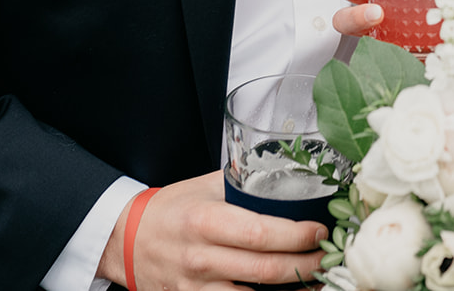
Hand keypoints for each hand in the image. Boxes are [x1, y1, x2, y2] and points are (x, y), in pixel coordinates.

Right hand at [98, 171, 325, 290]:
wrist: (124, 239)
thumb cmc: (172, 209)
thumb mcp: (205, 187)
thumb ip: (244, 183)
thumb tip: (291, 174)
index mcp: (206, 220)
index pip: (261, 233)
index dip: (297, 236)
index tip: (320, 231)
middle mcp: (201, 256)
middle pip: (264, 269)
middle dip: (305, 265)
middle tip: (329, 256)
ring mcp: (195, 286)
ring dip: (290, 290)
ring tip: (316, 278)